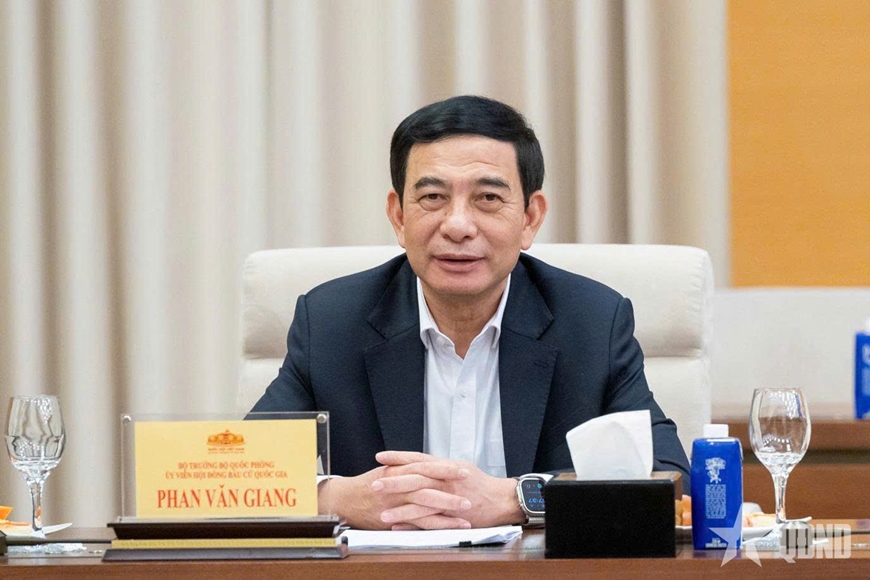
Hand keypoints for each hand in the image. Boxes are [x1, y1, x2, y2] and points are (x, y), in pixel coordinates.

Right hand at [318, 459, 472, 529]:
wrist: (344, 500)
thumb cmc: (365, 486)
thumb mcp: (386, 471)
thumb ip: (405, 468)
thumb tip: (425, 465)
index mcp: (398, 470)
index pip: (426, 466)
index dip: (445, 468)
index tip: (463, 469)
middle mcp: (399, 485)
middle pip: (429, 484)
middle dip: (451, 486)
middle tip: (470, 487)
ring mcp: (397, 502)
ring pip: (427, 503)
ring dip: (448, 507)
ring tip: (466, 510)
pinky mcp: (396, 518)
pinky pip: (419, 522)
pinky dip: (437, 524)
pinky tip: (452, 526)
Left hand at [374, 451, 524, 528]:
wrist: (500, 499)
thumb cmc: (479, 483)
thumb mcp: (459, 467)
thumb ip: (439, 466)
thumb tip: (420, 462)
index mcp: (446, 466)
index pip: (419, 459)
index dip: (399, 457)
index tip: (380, 457)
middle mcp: (447, 480)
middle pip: (416, 479)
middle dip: (394, 482)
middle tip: (374, 484)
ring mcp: (450, 498)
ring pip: (421, 503)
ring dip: (400, 509)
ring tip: (381, 513)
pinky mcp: (454, 516)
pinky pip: (431, 521)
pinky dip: (414, 524)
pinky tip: (399, 527)